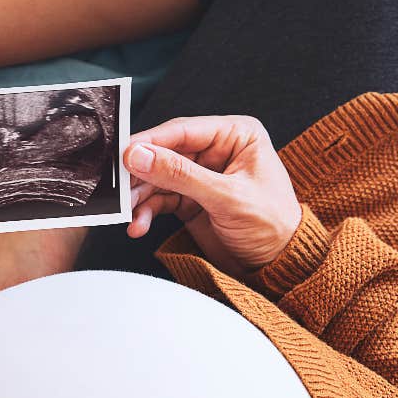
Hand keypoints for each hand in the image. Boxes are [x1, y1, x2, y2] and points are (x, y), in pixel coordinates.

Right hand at [124, 116, 301, 271]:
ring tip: (125, 211)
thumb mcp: (226, 197)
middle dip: (140, 172)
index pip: (183, 130)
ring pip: (158, 177)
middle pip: (165, 153)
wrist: (280, 266)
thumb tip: (138, 155)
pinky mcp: (190, 199)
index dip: (150, 141)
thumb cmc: (272, 225)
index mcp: (236, 135)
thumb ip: (181, 175)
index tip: (123, 153)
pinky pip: (160, 199)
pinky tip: (139, 225)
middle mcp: (216, 150)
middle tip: (116, 186)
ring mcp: (201, 175)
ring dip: (139, 195)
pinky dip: (146, 211)